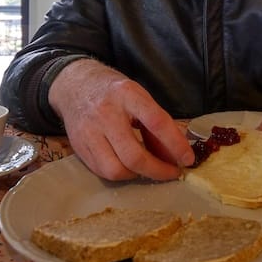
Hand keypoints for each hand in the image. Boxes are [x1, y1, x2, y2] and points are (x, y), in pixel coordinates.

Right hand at [48, 59, 193, 180]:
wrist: (74, 85)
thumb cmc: (113, 91)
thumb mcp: (139, 96)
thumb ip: (157, 122)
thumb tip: (176, 153)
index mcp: (127, 95)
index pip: (156, 122)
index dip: (175, 144)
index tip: (188, 159)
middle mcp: (106, 114)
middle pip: (134, 155)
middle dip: (158, 170)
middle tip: (171, 172)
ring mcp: (89, 132)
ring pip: (116, 170)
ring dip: (137, 175)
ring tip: (147, 168)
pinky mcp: (78, 147)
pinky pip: (102, 172)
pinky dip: (121, 174)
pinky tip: (128, 166)